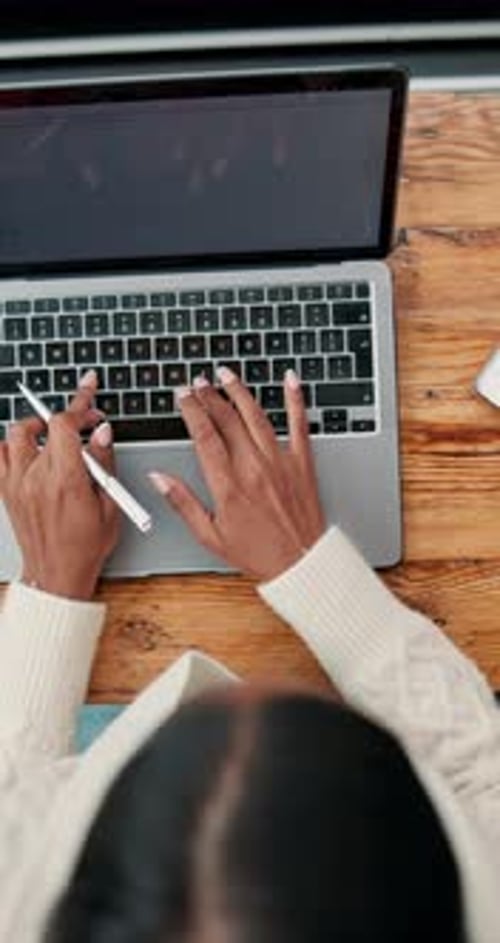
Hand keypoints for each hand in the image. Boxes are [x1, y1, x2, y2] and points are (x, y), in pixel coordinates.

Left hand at [0, 372, 119, 599]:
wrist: (56, 574)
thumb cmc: (85, 546)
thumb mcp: (109, 505)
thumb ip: (104, 463)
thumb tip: (102, 432)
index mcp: (65, 480)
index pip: (64, 424)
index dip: (80, 403)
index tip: (90, 392)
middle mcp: (36, 478)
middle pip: (42, 425)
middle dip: (66, 416)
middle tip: (83, 419)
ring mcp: (16, 483)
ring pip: (16, 435)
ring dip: (36, 427)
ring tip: (53, 432)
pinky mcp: (6, 491)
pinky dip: (11, 446)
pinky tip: (28, 450)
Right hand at [149, 367, 324, 580]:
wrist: (301, 563)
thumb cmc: (258, 553)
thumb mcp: (210, 535)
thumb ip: (182, 502)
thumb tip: (158, 478)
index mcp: (228, 485)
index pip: (204, 435)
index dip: (191, 409)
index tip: (182, 395)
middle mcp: (253, 468)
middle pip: (227, 419)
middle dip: (209, 395)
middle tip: (198, 381)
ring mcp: (280, 461)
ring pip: (256, 415)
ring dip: (239, 391)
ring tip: (225, 374)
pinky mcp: (302, 462)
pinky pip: (299, 423)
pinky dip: (295, 399)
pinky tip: (290, 380)